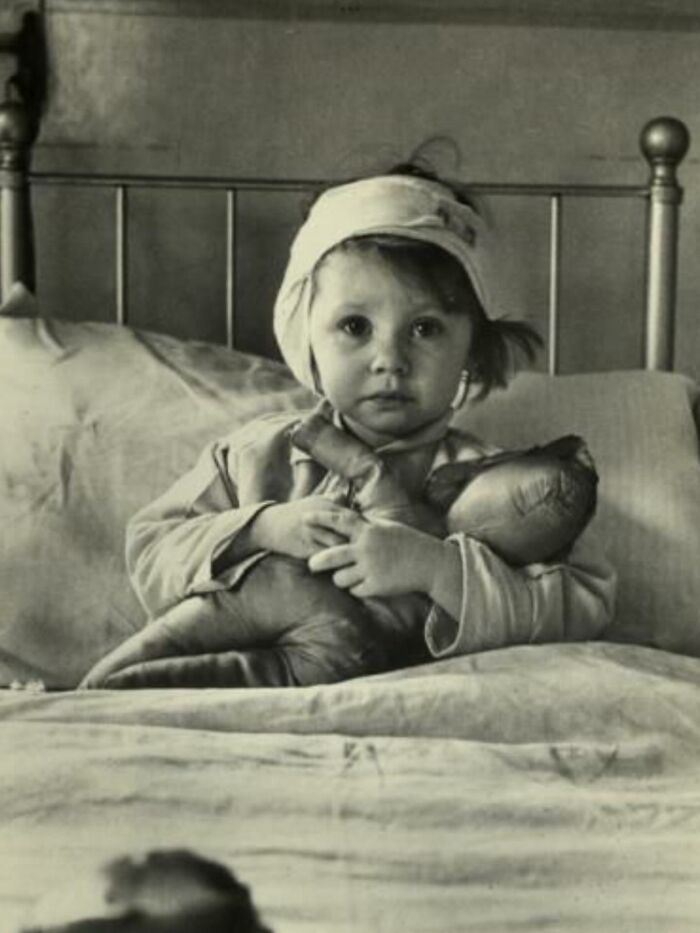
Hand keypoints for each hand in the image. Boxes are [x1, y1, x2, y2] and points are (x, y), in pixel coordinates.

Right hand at [252, 497, 361, 559]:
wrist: (270, 525)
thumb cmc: (296, 513)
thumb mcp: (314, 501)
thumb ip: (334, 499)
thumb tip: (351, 498)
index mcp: (327, 505)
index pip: (354, 517)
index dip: (365, 530)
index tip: (373, 539)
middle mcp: (321, 518)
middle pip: (349, 532)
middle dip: (360, 544)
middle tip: (370, 555)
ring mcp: (313, 533)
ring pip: (338, 546)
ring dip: (349, 555)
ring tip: (359, 564)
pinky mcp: (305, 547)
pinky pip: (325, 557)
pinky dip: (335, 563)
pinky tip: (342, 568)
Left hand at [308, 517, 443, 598]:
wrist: (428, 562)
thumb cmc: (407, 542)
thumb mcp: (386, 528)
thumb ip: (364, 526)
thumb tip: (345, 518)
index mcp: (369, 531)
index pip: (340, 521)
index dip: (321, 518)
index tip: (304, 517)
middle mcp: (367, 549)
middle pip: (332, 556)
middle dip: (317, 561)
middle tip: (311, 564)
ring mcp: (371, 568)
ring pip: (340, 578)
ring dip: (341, 578)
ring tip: (349, 576)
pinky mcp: (376, 586)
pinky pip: (355, 590)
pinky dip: (358, 588)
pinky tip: (367, 584)